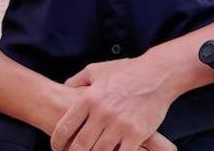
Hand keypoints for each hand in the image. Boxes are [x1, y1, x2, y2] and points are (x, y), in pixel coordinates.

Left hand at [49, 57, 178, 150]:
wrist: (157, 74)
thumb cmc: (125, 71)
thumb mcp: (96, 70)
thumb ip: (77, 80)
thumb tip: (64, 88)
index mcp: (89, 99)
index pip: (65, 126)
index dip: (57, 140)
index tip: (56, 146)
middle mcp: (102, 113)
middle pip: (80, 144)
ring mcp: (119, 125)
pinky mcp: (136, 134)